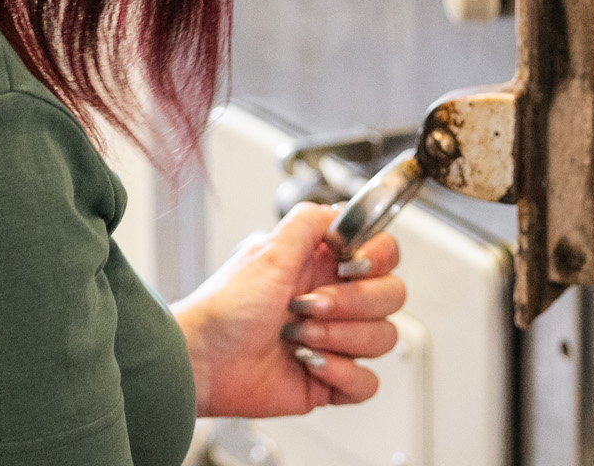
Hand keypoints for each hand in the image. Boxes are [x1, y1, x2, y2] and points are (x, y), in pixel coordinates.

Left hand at [171, 202, 405, 417]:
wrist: (202, 360)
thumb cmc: (224, 308)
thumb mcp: (267, 251)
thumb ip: (308, 222)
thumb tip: (341, 210)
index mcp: (325, 266)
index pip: (384, 254)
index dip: (377, 259)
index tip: (352, 264)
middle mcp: (337, 300)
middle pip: (392, 296)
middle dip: (353, 303)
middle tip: (308, 305)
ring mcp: (337, 341)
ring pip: (384, 338)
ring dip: (340, 338)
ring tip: (299, 337)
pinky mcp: (332, 379)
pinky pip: (367, 382)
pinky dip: (342, 373)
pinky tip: (309, 365)